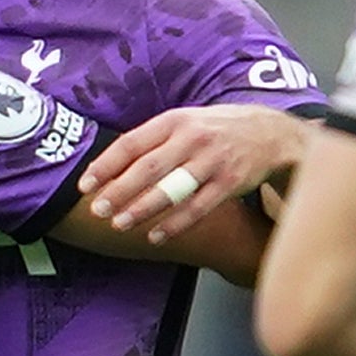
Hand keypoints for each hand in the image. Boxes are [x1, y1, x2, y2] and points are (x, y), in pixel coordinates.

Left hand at [79, 105, 313, 241]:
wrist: (271, 133)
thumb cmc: (215, 129)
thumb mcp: (184, 122)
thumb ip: (152, 140)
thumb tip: (109, 165)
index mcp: (174, 121)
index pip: (131, 143)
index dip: (106, 165)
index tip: (85, 184)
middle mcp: (192, 138)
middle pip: (148, 168)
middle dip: (118, 191)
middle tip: (97, 209)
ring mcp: (213, 161)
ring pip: (172, 189)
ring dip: (143, 209)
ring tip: (120, 224)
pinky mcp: (230, 182)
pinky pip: (198, 207)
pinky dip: (175, 224)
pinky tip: (155, 234)